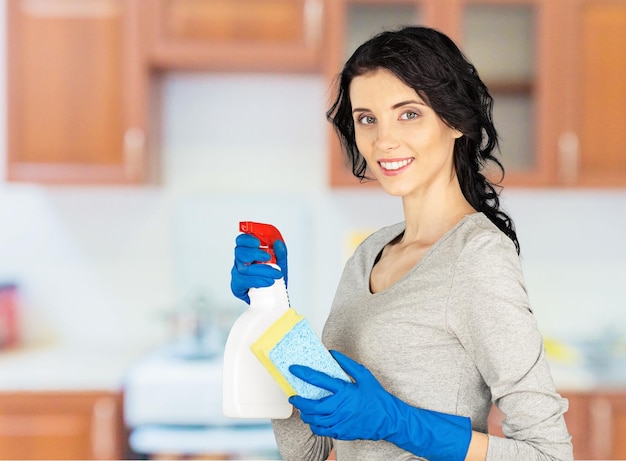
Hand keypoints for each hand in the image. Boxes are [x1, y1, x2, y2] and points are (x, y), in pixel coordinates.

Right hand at [230, 234, 287, 303]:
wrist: (273, 296)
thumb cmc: (273, 278)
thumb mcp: (280, 263)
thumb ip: (280, 253)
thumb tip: (278, 243)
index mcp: (249, 252)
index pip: (242, 241)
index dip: (247, 239)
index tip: (258, 242)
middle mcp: (241, 261)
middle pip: (239, 252)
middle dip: (254, 254)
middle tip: (267, 257)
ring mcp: (238, 273)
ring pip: (243, 268)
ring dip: (262, 270)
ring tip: (274, 274)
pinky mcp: (237, 285)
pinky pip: (243, 281)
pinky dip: (257, 280)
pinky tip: (267, 281)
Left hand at [289, 350, 471, 460]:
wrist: (389, 420)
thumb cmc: (377, 398)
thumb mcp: (365, 376)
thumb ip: (347, 364)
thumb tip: (333, 353)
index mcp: (344, 391)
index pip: (318, 380)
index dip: (303, 373)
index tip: (293, 369)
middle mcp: (339, 407)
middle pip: (311, 405)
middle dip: (299, 401)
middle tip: (293, 397)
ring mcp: (339, 422)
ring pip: (314, 419)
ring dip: (305, 414)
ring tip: (303, 409)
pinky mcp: (341, 432)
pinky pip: (321, 430)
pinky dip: (314, 425)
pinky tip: (314, 420)